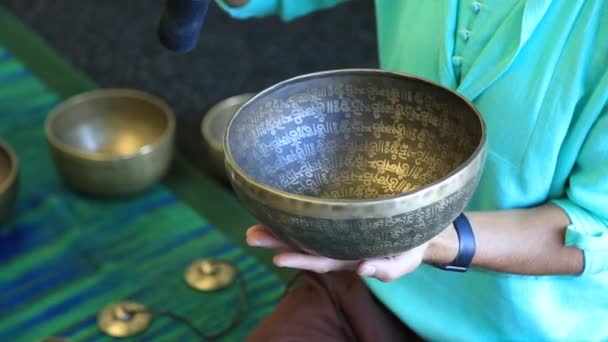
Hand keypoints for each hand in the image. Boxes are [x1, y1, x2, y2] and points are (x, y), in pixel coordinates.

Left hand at [246, 224, 441, 281]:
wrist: (421, 222)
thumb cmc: (413, 244)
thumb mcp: (406, 261)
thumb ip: (387, 270)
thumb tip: (362, 269)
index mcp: (350, 255)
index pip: (320, 259)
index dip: (299, 259)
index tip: (275, 258)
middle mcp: (338, 241)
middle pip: (305, 243)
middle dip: (277, 241)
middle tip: (250, 235)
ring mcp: (338, 225)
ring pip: (306, 227)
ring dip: (280, 227)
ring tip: (254, 226)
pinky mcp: (342, 209)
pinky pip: (317, 211)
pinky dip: (298, 210)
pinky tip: (279, 205)